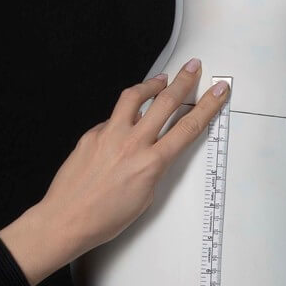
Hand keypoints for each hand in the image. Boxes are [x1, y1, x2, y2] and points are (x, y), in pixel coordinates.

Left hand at [0, 60, 229, 285]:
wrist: (68, 218)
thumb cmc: (104, 218)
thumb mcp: (144, 199)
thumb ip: (153, 170)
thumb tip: (156, 151)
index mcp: (151, 163)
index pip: (187, 128)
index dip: (207, 106)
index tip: (217, 92)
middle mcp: (132, 143)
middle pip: (165, 102)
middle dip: (183, 81)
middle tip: (193, 67)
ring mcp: (110, 134)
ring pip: (135, 97)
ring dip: (152, 84)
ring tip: (161, 79)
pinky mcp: (92, 133)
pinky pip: (112, 117)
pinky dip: (123, 116)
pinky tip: (127, 120)